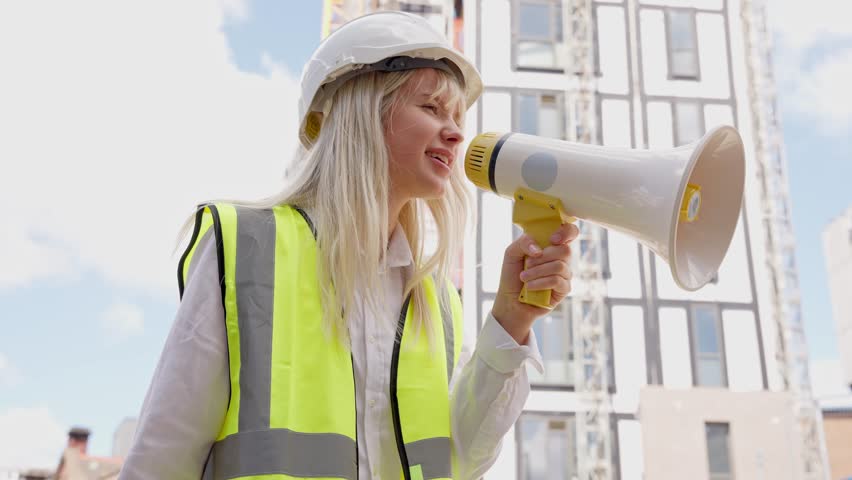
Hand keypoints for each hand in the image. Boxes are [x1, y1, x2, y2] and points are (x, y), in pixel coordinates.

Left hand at [491, 222, 579, 344]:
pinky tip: (530, 287)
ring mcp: (564, 273)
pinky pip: (557, 281)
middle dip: (543, 257)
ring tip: (524, 277)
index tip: (552, 239)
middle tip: (527, 264)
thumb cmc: (512, 274)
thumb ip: (524, 242)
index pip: (570, 231)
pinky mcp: (564, 289)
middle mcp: (561, 258)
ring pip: (559, 266)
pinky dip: (540, 283)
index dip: (566, 232)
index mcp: (551, 245)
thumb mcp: (512, 252)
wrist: (510, 300)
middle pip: (565, 249)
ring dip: (537, 271)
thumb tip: (539, 250)